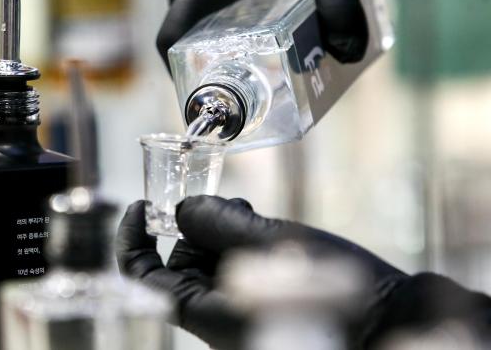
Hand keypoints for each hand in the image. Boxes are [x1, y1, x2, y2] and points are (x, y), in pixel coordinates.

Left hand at [116, 196, 405, 348]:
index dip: (134, 239)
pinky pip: (236, 262)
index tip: (141, 203)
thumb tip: (185, 207)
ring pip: (210, 256)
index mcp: (207, 311)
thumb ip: (218, 221)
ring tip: (249, 213)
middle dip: (193, 225)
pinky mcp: (264, 295)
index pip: (145, 276)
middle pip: (181, 259)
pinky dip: (239, 237)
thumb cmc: (330, 294)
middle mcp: (218, 312)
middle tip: (222, 201)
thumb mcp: (267, 244)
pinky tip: (260, 223)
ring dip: (220, 227)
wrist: (387, 319)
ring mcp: (241, 305)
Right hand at [156, 0, 368, 67]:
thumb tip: (348, 55)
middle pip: (185, 37)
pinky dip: (216, 22)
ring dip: (215, 44)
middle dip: (212, 65)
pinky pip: (198, 4)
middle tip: (250, 87)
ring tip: (254, 62)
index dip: (181, 77)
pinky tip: (252, 30)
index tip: (210, 100)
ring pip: (191, 21)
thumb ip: (342, 5)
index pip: (169, 41)